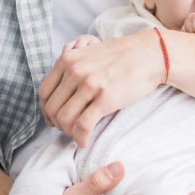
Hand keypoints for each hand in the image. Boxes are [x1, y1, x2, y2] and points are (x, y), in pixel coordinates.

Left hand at [39, 29, 164, 145]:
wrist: (149, 54)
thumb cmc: (122, 56)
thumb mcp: (88, 53)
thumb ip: (72, 67)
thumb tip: (60, 91)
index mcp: (67, 60)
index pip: (44, 92)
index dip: (46, 110)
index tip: (53, 119)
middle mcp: (75, 71)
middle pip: (52, 108)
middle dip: (57, 124)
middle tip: (67, 130)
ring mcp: (90, 84)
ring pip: (65, 118)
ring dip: (68, 133)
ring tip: (78, 135)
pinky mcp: (106, 98)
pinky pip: (83, 125)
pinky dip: (80, 138)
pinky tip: (85, 141)